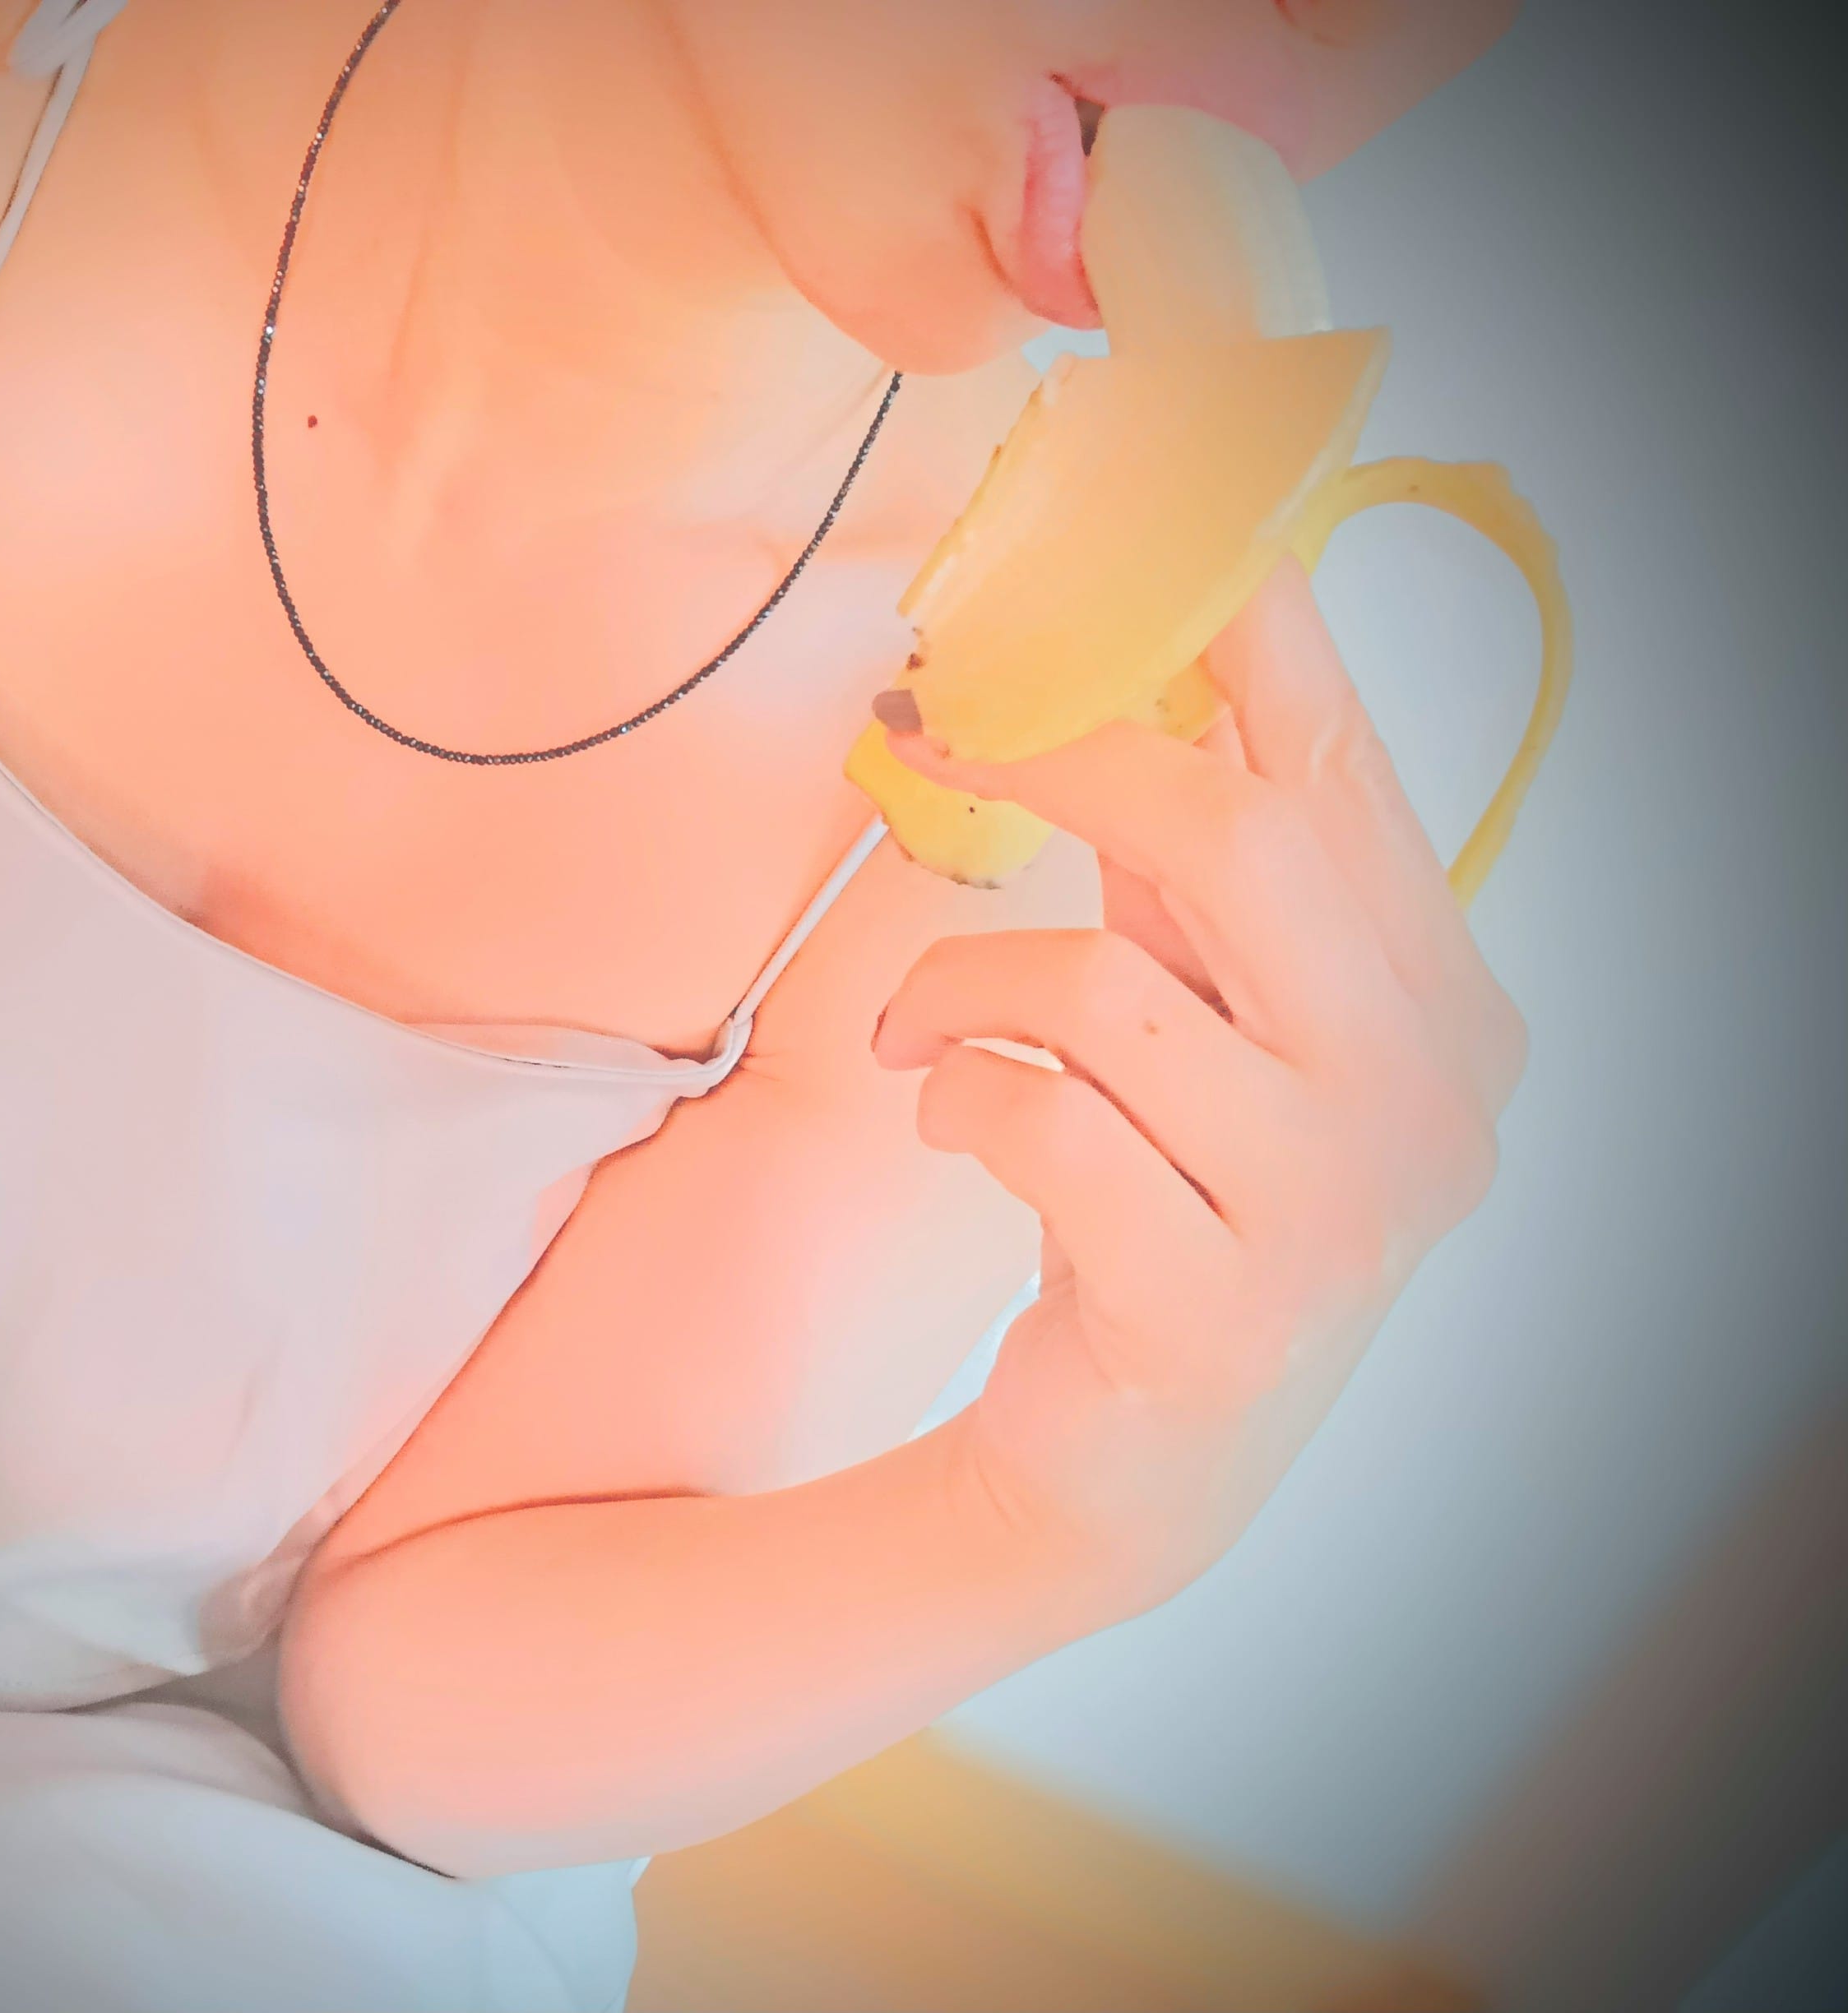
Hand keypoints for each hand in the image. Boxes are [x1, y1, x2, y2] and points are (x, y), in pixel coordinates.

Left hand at [870, 560, 1527, 1611]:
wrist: (1125, 1463)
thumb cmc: (1153, 1191)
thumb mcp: (1189, 1006)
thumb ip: (1184, 857)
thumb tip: (1106, 637)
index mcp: (1437, 998)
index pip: (1340, 759)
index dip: (1242, 608)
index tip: (1150, 453)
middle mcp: (1430, 1098)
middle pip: (1238, 841)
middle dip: (1063, 757)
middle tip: (933, 721)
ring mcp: (1343, 1217)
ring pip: (1111, 991)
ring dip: (968, 985)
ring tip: (921, 1023)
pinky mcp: (1224, 1311)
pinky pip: (1042, 1125)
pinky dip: (961, 1099)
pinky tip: (962, 1126)